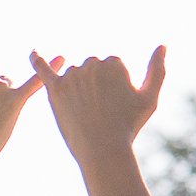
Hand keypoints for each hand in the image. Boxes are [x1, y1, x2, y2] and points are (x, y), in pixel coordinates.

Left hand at [28, 48, 165, 167]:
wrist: (103, 150)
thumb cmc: (128, 126)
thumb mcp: (150, 99)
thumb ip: (158, 70)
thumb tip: (163, 45)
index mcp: (113, 61)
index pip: (111, 67)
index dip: (114, 88)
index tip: (115, 106)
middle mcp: (91, 63)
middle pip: (92, 68)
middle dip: (96, 87)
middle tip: (101, 112)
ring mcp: (72, 76)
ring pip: (74, 76)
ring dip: (78, 90)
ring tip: (86, 113)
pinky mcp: (55, 90)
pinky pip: (43, 70)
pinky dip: (37, 60)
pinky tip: (32, 52)